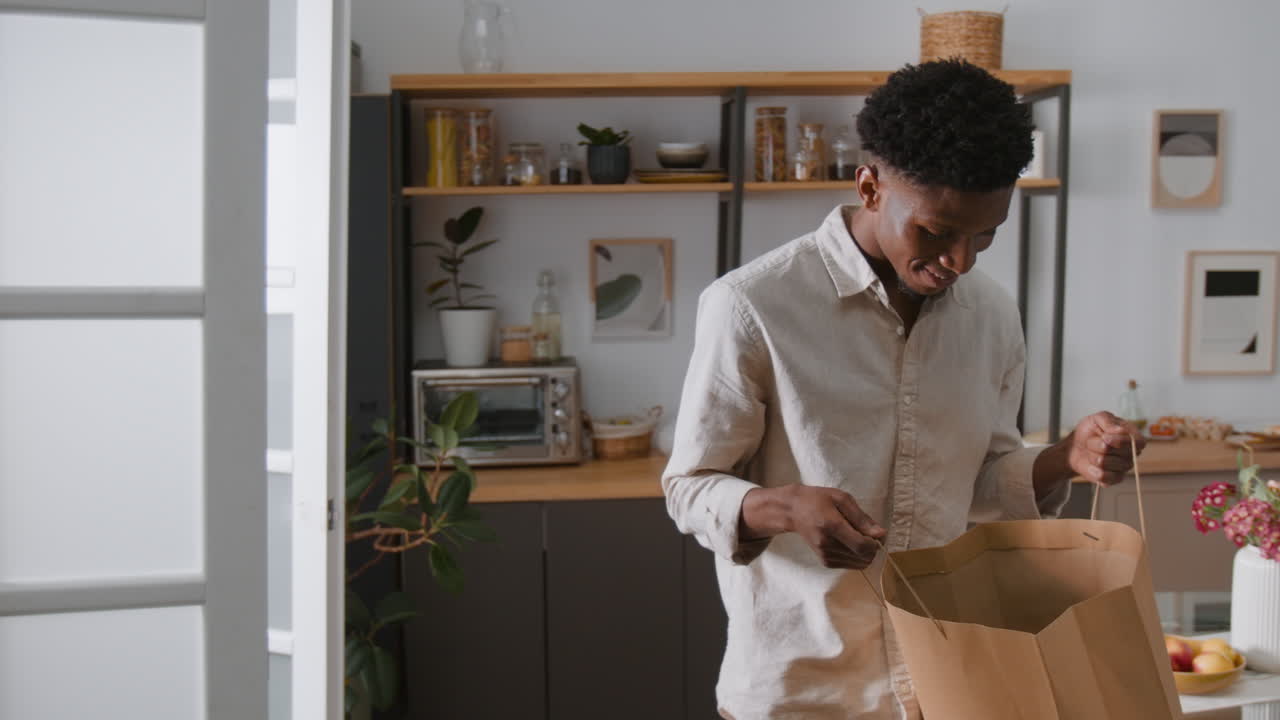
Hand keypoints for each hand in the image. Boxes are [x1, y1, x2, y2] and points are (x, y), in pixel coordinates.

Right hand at [741, 485, 885, 568]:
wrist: (793, 510)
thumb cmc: (818, 500)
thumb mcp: (842, 499)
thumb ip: (862, 518)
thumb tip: (881, 534)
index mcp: (832, 525)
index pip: (862, 546)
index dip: (876, 543)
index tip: (877, 534)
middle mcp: (827, 544)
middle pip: (863, 557)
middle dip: (873, 548)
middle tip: (869, 534)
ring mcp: (825, 555)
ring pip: (859, 564)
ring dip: (865, 553)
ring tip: (858, 537)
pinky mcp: (825, 561)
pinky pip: (850, 565)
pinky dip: (856, 557)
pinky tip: (849, 543)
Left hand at [1066, 411, 1145, 485]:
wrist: (1076, 446)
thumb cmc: (1090, 431)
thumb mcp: (1096, 418)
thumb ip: (1108, 421)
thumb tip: (1120, 430)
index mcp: (1132, 436)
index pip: (1138, 442)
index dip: (1122, 441)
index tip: (1105, 437)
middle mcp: (1132, 453)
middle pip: (1123, 454)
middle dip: (1101, 446)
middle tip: (1091, 441)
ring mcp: (1124, 467)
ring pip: (1109, 464)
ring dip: (1093, 456)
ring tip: (1091, 451)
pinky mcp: (1114, 479)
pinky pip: (1105, 477)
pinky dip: (1093, 470)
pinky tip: (1090, 465)